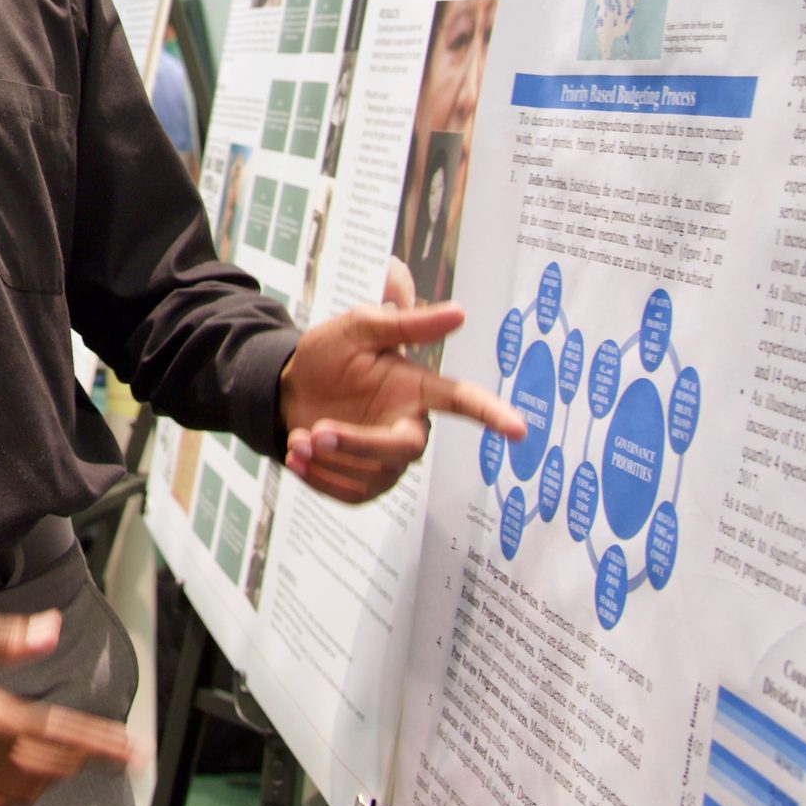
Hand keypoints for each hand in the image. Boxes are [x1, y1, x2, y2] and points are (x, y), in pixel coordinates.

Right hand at [0, 603, 137, 805]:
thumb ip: (4, 638)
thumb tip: (50, 633)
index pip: (60, 735)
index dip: (102, 744)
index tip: (130, 749)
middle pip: (48, 770)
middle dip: (78, 759)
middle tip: (97, 748)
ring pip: (21, 794)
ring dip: (46, 778)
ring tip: (56, 760)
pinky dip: (6, 796)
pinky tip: (6, 781)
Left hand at [279, 264, 526, 502]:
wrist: (287, 387)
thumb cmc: (329, 355)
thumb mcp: (359, 328)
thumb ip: (405, 324)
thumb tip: (459, 312)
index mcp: (417, 389)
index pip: (462, 400)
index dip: (491, 414)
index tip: (518, 429)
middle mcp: (409, 427)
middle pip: (404, 448)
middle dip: (359, 444)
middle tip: (318, 432)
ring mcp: (387, 459)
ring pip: (374, 474)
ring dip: (330, 460)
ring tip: (299, 438)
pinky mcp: (363, 482)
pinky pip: (351, 492)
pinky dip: (320, 478)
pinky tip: (296, 457)